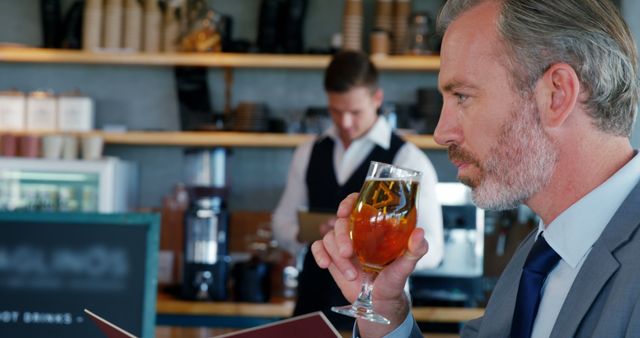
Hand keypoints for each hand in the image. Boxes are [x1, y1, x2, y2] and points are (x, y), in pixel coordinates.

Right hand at [311, 193, 428, 336]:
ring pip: (329, 237)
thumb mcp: (406, 266)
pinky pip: (318, 247)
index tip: (345, 211)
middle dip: (341, 237)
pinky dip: (319, 254)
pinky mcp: (332, 256)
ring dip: (336, 256)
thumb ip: (414, 250)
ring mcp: (343, 244)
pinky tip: (325, 265)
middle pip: (341, 222)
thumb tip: (420, 233)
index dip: (349, 202)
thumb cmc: (394, 282)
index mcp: (374, 228)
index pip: (359, 204)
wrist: (379, 303)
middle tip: (349, 253)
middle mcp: (357, 233)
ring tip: (351, 275)